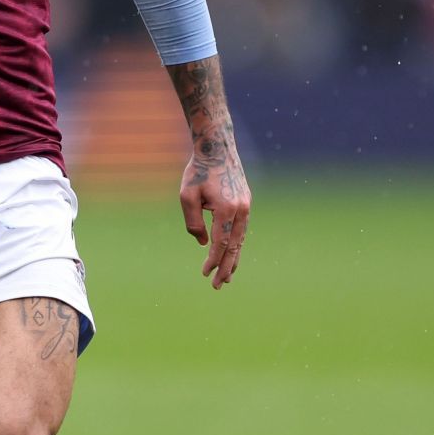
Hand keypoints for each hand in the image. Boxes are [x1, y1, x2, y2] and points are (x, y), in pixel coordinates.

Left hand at [179, 133, 249, 288]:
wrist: (217, 148)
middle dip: (226, 268)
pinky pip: (242, 230)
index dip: (213, 260)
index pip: (220, 243)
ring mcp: (246, 207)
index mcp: (226, 209)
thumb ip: (193, 222)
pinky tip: (232, 255)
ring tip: (228, 277)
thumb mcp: (187, 196)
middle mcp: (241, 210)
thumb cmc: (198, 171)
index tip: (205, 274)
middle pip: (234, 246)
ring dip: (234, 259)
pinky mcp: (246, 203)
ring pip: (241, 240)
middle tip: (218, 286)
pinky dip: (237, 245)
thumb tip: (202, 243)